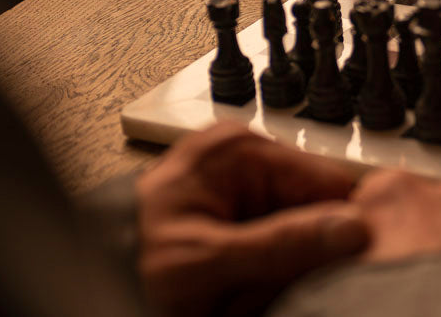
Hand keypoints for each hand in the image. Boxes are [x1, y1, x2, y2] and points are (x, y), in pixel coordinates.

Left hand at [136, 123, 367, 316]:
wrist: (89, 290)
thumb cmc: (127, 267)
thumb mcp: (207, 262)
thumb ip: (282, 244)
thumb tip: (351, 228)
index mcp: (237, 149)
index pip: (329, 182)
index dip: (339, 230)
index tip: (337, 268)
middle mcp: (244, 161)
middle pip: (316, 211)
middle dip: (300, 254)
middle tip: (259, 284)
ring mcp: (241, 189)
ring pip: (300, 235)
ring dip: (282, 269)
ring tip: (241, 290)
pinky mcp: (239, 217)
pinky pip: (278, 248)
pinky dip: (266, 275)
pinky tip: (238, 288)